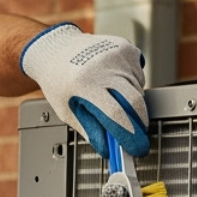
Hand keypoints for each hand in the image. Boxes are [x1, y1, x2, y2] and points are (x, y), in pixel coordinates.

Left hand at [21, 23, 149, 157]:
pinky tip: (114, 82)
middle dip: (140, 123)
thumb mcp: (67, 111)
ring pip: (139, 89)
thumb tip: (109, 148)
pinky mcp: (127, 48)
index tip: (137, 148)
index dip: (130, 136)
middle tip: (137, 136)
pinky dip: (131, 85)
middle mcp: (104, 66)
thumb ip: (90, 130)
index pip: (116, 115)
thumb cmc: (59, 81)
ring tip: (112, 99)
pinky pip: (138, 75)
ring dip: (133, 103)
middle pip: (135, 102)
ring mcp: (117, 55)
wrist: (56, 49)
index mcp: (85, 84)